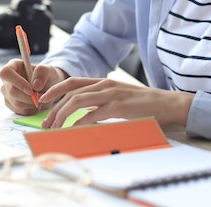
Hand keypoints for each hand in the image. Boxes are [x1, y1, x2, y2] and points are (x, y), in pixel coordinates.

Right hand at [0, 59, 67, 114]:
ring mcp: (6, 93)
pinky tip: (36, 103)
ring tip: (40, 98)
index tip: (31, 90)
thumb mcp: (48, 70)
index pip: (6, 73)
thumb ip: (42, 72)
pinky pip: (19, 111)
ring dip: (31, 104)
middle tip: (41, 96)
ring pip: (16, 103)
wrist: (48, 86)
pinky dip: (31, 109)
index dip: (17, 82)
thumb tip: (36, 85)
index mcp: (12, 66)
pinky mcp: (10, 104)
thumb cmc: (46, 75)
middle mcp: (7, 80)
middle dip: (29, 97)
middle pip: (11, 91)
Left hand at [38, 77, 194, 128]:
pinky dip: (79, 122)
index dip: (55, 90)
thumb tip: (83, 114)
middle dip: (54, 107)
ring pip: (77, 101)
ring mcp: (111, 94)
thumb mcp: (118, 98)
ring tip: (55, 127)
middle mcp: (104, 85)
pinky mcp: (118, 106)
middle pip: (70, 92)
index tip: (43, 100)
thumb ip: (100, 102)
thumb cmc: (143, 104)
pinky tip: (72, 129)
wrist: (167, 103)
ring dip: (62, 114)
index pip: (72, 82)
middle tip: (45, 121)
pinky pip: (93, 114)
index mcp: (103, 82)